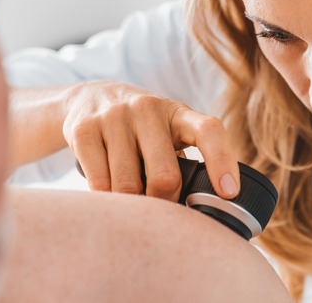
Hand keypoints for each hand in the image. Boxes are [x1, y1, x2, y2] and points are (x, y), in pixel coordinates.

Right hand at [62, 80, 239, 200]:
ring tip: (133, 202)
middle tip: (160, 210)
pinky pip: (99, 183)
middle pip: (165, 175)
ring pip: (128, 185)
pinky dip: (107, 200)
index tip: (228, 193)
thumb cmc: (142, 129)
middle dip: (164, 202)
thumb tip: (201, 212)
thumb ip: (187, 161)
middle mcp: (148, 109)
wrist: (91, 98)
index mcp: (178, 114)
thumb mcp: (169, 133)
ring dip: (132, 205)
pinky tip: (110, 195)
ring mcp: (114, 117)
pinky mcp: (84, 130)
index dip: (222, 162)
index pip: (209, 131)